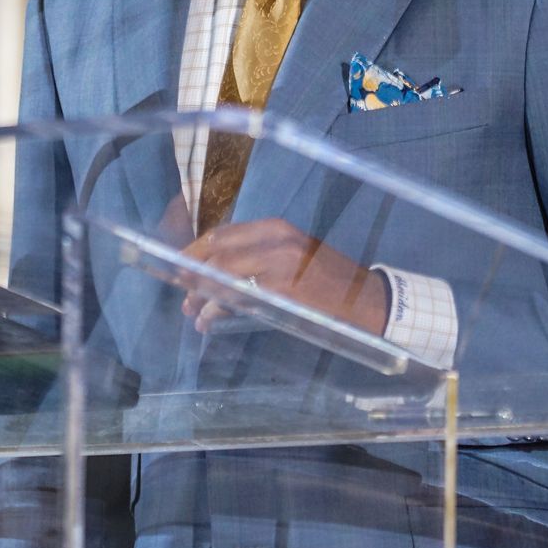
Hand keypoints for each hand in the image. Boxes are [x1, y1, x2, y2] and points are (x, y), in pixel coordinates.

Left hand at [179, 218, 387, 335]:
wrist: (366, 300)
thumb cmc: (328, 279)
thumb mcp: (293, 255)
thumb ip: (258, 257)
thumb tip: (216, 270)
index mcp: (277, 228)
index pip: (223, 233)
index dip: (196, 250)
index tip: (181, 265)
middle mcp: (276, 240)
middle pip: (217, 252)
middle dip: (192, 273)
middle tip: (182, 292)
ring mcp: (279, 265)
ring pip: (222, 275)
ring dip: (201, 294)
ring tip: (191, 311)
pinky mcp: (283, 292)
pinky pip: (238, 298)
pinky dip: (216, 308)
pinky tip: (208, 319)